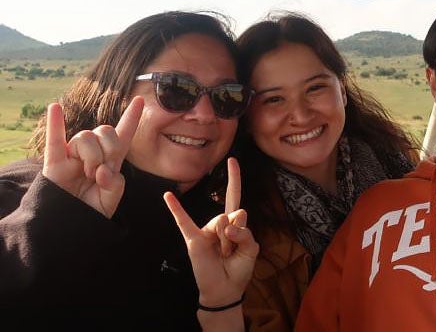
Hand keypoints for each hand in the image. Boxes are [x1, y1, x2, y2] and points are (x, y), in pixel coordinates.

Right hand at [42, 97, 143, 217]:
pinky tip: (55, 107)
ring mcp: (72, 154)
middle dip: (110, 149)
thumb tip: (102, 171)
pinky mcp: (54, 162)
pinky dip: (55, 123)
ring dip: (91, 156)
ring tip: (87, 174)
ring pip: (86, 137)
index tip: (139, 100)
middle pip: (106, 130)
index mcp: (110, 160)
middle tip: (102, 171)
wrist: (69, 223)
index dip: (131, 118)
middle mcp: (92, 152)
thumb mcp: (111, 199)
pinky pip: (54, 139)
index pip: (123, 134)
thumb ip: (114, 185)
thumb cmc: (90, 210)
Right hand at [164, 158, 257, 309]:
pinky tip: (168, 195)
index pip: (234, 196)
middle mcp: (218, 223)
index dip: (234, 179)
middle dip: (238, 235)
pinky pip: (184, 221)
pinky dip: (175, 209)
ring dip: (227, 241)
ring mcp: (205, 230)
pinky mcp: (194, 239)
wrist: (225, 289)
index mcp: (233, 223)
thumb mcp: (252, 249)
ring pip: (222, 222)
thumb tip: (229, 221)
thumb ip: (246, 232)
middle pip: (234, 214)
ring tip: (224, 255)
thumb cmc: (239, 268)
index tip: (232, 160)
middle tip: (234, 252)